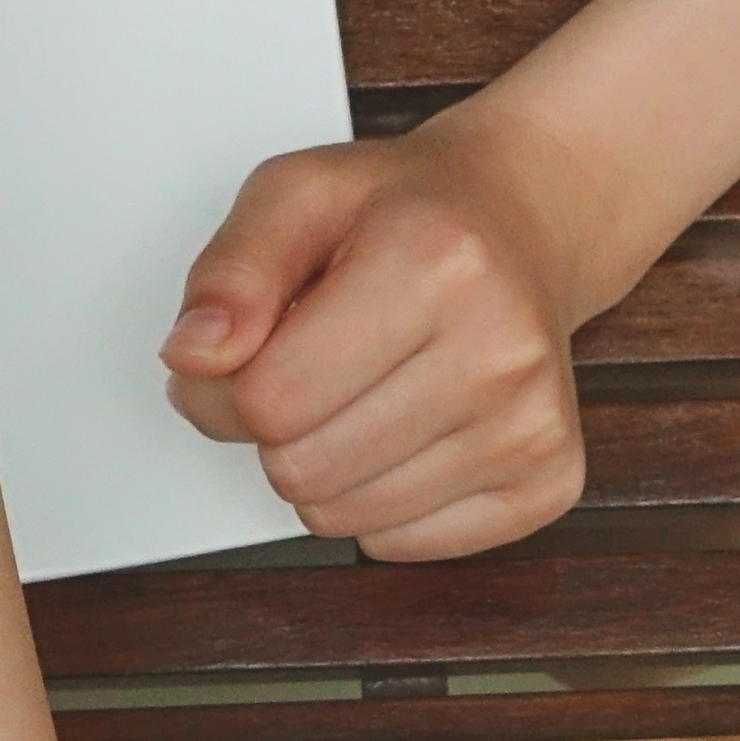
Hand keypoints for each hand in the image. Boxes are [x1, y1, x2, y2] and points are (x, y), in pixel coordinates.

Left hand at [160, 107, 600, 560]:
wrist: (522, 224)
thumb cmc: (405, 215)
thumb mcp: (295, 195)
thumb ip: (230, 271)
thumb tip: (194, 357)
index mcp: (437, 262)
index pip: (268, 401)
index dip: (225, 388)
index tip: (248, 352)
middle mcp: (501, 350)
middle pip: (302, 470)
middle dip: (278, 430)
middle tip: (309, 370)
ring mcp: (531, 427)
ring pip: (345, 520)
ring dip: (327, 468)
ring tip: (363, 392)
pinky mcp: (545, 485)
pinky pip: (402, 545)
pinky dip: (381, 502)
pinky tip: (408, 429)